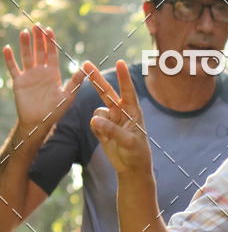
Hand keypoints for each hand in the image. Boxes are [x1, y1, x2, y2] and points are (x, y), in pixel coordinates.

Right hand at [3, 25, 84, 132]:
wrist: (39, 123)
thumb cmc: (55, 111)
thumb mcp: (67, 96)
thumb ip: (76, 82)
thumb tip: (86, 68)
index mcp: (53, 73)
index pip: (51, 54)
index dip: (50, 42)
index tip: (49, 30)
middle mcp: (41, 72)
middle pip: (39, 51)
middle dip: (38, 39)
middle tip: (36, 25)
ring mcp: (29, 76)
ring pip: (26, 56)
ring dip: (25, 45)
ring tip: (25, 32)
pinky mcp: (19, 82)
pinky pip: (13, 68)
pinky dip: (10, 59)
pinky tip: (8, 48)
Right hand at [86, 59, 152, 174]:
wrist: (131, 168)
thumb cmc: (137, 154)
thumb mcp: (128, 142)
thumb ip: (111, 130)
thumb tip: (94, 119)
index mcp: (133, 112)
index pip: (128, 91)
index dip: (124, 77)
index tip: (120, 62)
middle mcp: (121, 112)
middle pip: (107, 92)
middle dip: (97, 79)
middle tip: (86, 64)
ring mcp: (111, 119)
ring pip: (98, 111)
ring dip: (100, 121)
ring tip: (109, 135)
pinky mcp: (102, 128)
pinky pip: (93, 123)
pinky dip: (96, 129)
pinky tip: (105, 138)